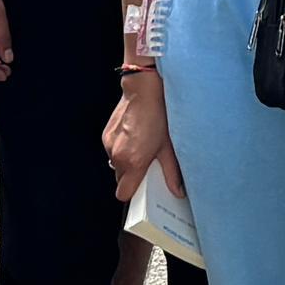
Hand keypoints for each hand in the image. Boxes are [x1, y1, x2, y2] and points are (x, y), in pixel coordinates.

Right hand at [104, 69, 177, 203]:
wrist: (143, 90)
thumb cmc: (158, 115)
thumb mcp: (169, 146)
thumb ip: (172, 172)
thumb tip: (178, 191)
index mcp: (133, 162)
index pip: (123, 194)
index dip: (132, 193)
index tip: (141, 187)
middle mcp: (118, 156)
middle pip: (120, 180)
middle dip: (131, 176)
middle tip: (145, 164)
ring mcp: (109, 145)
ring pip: (115, 164)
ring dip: (125, 161)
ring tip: (140, 147)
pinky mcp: (105, 135)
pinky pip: (111, 150)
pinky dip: (120, 148)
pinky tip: (133, 136)